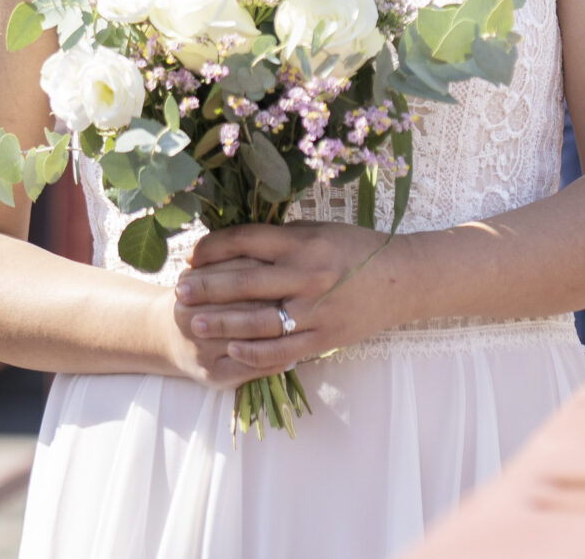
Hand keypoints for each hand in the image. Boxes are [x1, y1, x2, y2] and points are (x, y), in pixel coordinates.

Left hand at [168, 222, 406, 376]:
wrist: (404, 278)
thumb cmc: (357, 249)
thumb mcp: (320, 232)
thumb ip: (282, 238)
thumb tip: (235, 243)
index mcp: (304, 242)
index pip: (246, 241)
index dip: (213, 249)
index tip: (192, 257)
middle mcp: (308, 274)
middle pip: (244, 281)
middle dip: (206, 287)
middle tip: (179, 291)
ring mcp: (316, 309)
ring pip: (259, 320)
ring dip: (222, 322)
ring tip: (194, 322)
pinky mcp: (326, 337)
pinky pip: (284, 350)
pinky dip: (255, 352)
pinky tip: (232, 350)